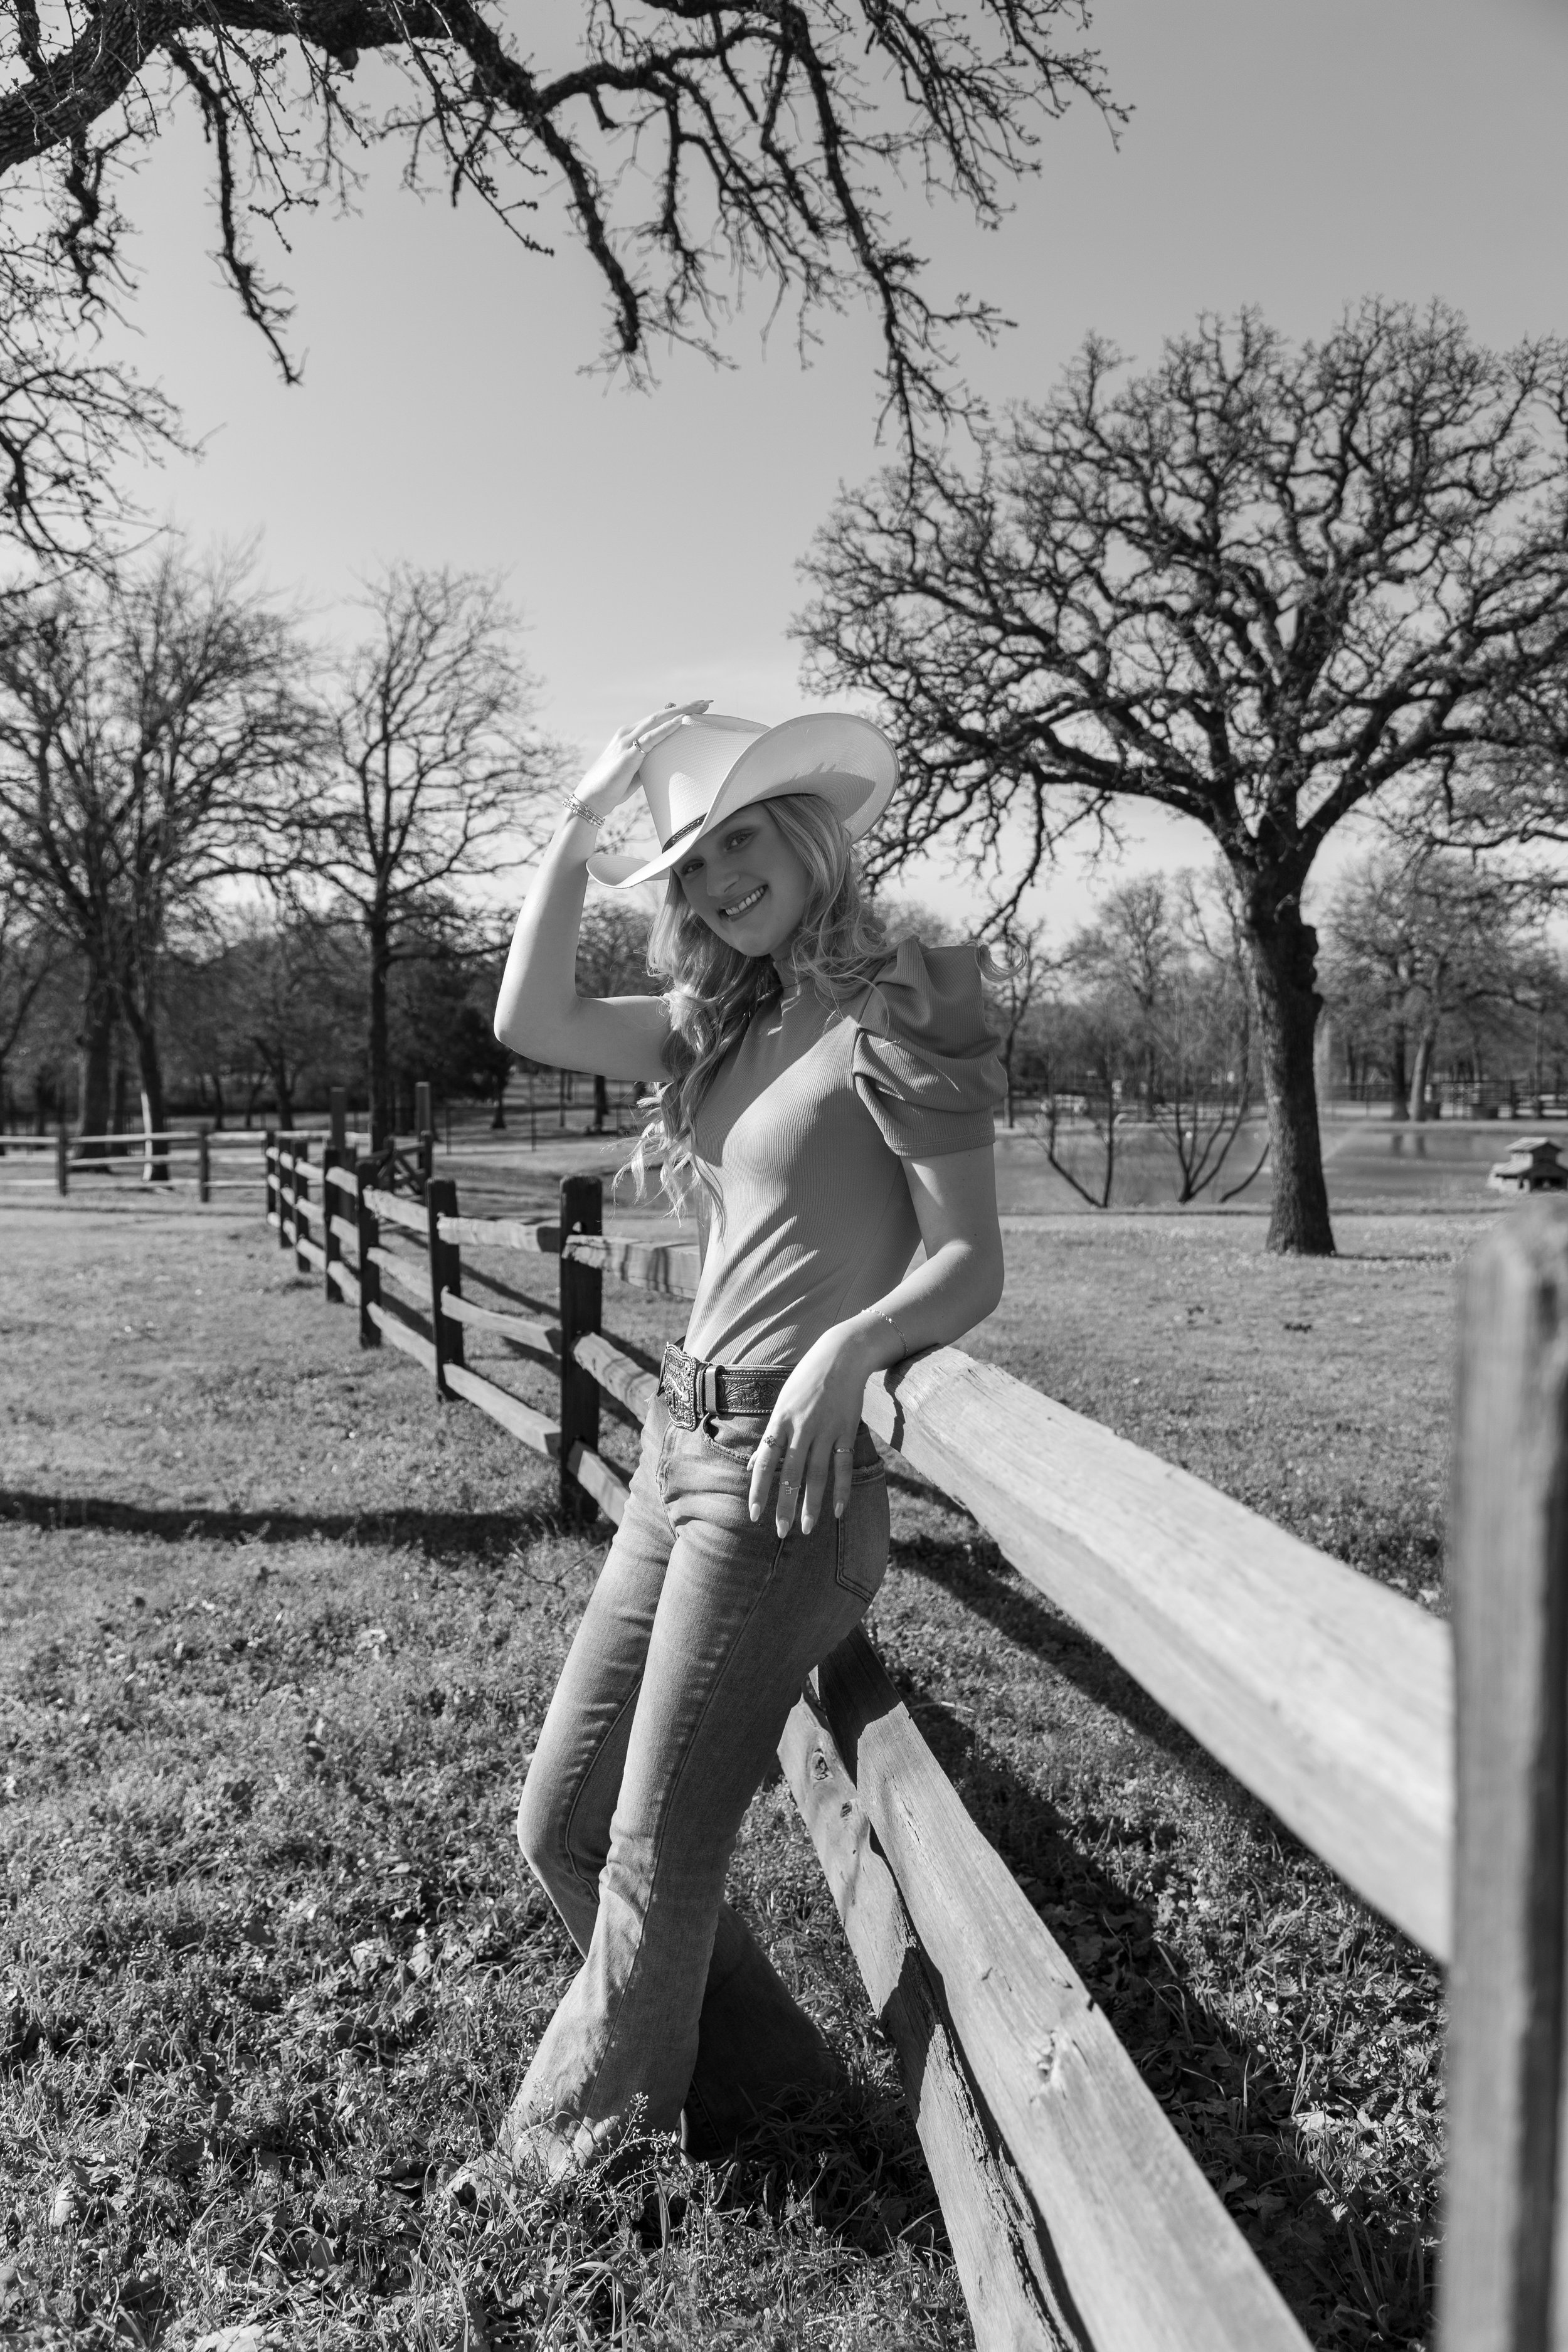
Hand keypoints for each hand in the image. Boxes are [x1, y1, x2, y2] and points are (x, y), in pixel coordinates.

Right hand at [571, 700, 710, 823]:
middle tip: (706, 702)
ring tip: (700, 708)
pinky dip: (666, 729)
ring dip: (680, 712)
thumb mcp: (636, 772)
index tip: (698, 708)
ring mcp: (626, 742)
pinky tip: (681, 722)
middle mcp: (627, 733)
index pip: (657, 719)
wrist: (591, 799)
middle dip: (685, 707)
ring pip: (657, 721)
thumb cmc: (613, 787)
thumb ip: (650, 762)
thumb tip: (667, 763)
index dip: (677, 711)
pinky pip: (650, 739)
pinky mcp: (627, 755)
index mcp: (629, 735)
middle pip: (660, 715)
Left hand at [748, 1326, 877, 1538]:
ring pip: (817, 1475)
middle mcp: (801, 1428)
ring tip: (805, 1528)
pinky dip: (841, 1489)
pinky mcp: (847, 1430)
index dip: (758, 1490)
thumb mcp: (781, 1406)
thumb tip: (749, 1467)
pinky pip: (843, 1466)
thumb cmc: (805, 1381)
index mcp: (780, 1421)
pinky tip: (838, 1511)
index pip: (764, 1463)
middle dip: (785, 1506)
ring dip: (811, 1505)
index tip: (753, 1514)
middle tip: (781, 1532)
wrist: (841, 1356)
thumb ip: (769, 1439)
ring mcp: (825, 1430)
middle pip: (790, 1474)